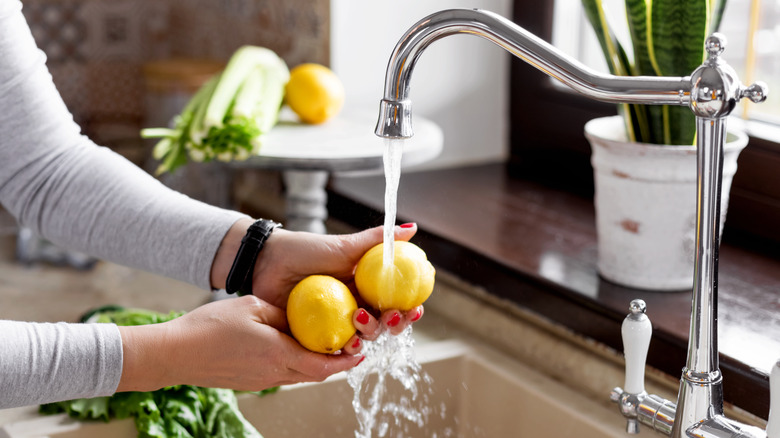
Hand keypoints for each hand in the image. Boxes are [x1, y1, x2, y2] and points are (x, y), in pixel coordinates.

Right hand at [116, 295, 360, 392]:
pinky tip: (291, 346)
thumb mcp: (252, 307)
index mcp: (277, 355)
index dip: (346, 360)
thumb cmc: (209, 326)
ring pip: (299, 375)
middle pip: (315, 374)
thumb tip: (302, 315)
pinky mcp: (250, 382)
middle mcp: (273, 373)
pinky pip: (282, 374)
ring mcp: (261, 381)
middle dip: (336, 362)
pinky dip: (294, 363)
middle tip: (349, 346)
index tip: (360, 351)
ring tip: (324, 344)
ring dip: (315, 363)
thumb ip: (283, 313)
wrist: (174, 353)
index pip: (323, 366)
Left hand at [209, 221, 424, 348]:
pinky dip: (345, 348)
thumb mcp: (345, 245)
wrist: (268, 261)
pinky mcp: (317, 337)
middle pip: (385, 324)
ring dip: (370, 333)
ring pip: (363, 338)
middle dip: (394, 325)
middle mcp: (356, 307)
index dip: (409, 310)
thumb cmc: (306, 250)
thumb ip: (378, 239)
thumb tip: (413, 228)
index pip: (396, 303)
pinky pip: (335, 349)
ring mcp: (337, 323)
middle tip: (389, 316)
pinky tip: (346, 342)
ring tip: (359, 320)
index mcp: (366, 288)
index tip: (415, 308)